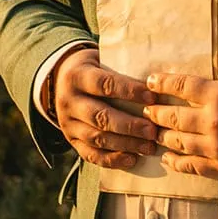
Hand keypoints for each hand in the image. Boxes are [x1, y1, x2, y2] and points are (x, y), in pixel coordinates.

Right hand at [53, 47, 159, 169]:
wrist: (59, 79)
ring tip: (148, 147)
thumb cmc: (93, 67)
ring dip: (125, 145)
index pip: (104, 84)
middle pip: (100, 116)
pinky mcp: (71, 140)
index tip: (152, 98)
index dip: (129, 91)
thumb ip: (122, 68)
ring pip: (96, 138)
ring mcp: (67, 123)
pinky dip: (112, 160)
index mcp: (77, 77)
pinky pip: (90, 154)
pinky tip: (132, 160)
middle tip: (153, 131)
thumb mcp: (101, 59)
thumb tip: (158, 79)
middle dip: (129, 125)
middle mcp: (69, 101)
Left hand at [142, 74, 217, 179]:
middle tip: (147, 110)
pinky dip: (175, 161)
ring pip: (177, 141)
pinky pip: (190, 165)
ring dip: (163, 136)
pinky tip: (167, 158)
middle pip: (173, 115)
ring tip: (155, 133)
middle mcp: (211, 120)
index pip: (181, 86)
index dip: (162, 83)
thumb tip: (194, 90)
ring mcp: (214, 145)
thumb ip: (217, 87)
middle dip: (156, 112)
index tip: (151, 82)